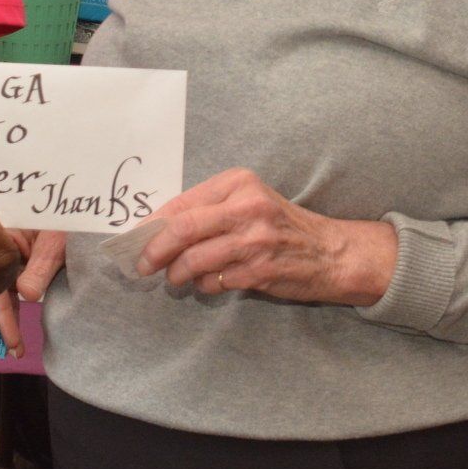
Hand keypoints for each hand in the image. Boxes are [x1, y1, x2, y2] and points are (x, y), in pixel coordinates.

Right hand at [0, 230, 67, 356]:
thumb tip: (26, 296)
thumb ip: (41, 266)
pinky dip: (4, 308)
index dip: (0, 314)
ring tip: (10, 347)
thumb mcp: (55, 241)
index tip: (12, 341)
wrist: (71, 209)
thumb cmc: (62, 219)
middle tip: (9, 351)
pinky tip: (10, 327)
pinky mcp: (4, 261)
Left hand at [137, 168, 397, 305]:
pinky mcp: (260, 270)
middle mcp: (247, 207)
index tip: (136, 238)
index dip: (152, 223)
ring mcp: (254, 240)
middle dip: (154, 249)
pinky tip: (206, 283)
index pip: (182, 202)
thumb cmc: (281, 226)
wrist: (331, 252)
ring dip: (176, 273)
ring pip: (194, 259)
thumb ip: (209, 209)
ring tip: (174, 278)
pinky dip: (202, 284)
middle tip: (142, 264)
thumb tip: (158, 228)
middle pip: (182, 228)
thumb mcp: (249, 202)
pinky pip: (214, 280)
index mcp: (239, 184)